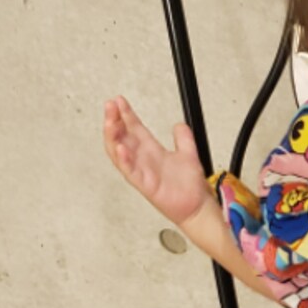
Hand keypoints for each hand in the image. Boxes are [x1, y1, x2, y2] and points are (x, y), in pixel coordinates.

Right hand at [103, 96, 210, 225]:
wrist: (197, 206)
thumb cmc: (189, 186)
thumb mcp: (188, 154)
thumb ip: (183, 138)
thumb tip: (178, 125)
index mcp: (151, 151)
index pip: (133, 128)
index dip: (125, 114)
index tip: (118, 100)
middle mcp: (143, 160)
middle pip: (122, 137)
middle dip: (114, 121)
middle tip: (109, 105)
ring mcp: (142, 172)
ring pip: (120, 153)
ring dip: (113, 137)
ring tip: (110, 122)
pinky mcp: (145, 185)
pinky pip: (130, 172)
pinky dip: (124, 160)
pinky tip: (120, 147)